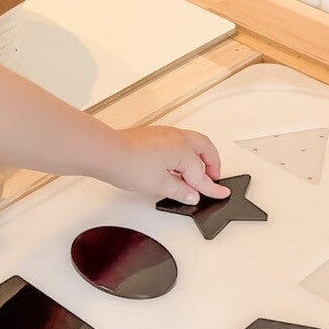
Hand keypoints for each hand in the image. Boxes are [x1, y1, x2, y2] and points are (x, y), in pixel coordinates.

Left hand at [107, 125, 229, 205]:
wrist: (107, 152)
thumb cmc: (129, 164)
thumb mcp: (159, 185)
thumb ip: (180, 190)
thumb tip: (192, 194)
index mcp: (183, 150)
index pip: (201, 175)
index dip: (212, 188)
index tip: (221, 194)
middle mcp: (177, 138)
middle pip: (205, 149)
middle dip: (212, 164)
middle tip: (213, 179)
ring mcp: (166, 134)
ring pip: (192, 142)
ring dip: (199, 157)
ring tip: (196, 174)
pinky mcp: (155, 135)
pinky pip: (179, 141)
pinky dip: (186, 153)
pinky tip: (178, 165)